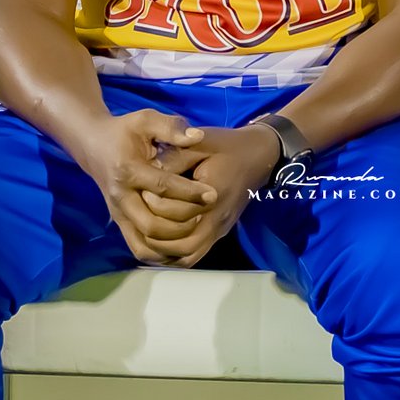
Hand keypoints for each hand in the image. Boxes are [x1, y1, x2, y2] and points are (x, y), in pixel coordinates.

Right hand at [73, 108, 215, 264]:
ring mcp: (118, 213)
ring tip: (196, 228)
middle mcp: (120, 197)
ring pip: (145, 242)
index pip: (162, 187)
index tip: (213, 193)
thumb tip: (196, 136)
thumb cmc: (124, 132)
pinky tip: (182, 244)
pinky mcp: (120, 223)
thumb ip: (170, 126)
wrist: (95, 146)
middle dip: (183, 222)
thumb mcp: (145, 119)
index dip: (190, 192)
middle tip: (205, 213)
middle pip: (152, 224)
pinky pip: (139, 249)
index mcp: (128, 170)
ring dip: (173, 243)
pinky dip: (161, 253)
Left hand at [133, 123, 284, 267]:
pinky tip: (157, 245)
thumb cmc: (226, 146)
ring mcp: (219, 229)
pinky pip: (194, 256)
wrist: (257, 156)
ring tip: (143, 233)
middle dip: (156, 233)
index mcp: (213, 193)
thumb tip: (148, 172)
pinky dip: (173, 256)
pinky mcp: (218, 233)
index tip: (143, 190)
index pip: (180, 212)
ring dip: (163, 250)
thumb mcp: (199, 142)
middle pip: (183, 243)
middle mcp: (217, 218)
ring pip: (187, 254)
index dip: (156, 204)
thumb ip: (174, 157)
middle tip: (141, 215)